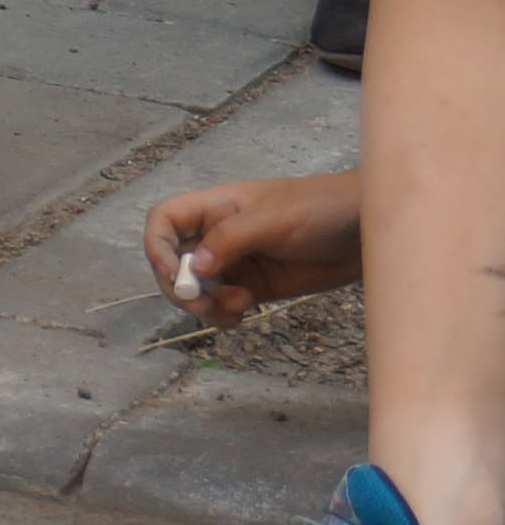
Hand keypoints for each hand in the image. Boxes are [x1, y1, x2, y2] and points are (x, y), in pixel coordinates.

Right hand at [147, 167, 360, 325]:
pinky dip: (222, 316)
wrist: (367, 232)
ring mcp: (236, 263)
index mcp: (215, 208)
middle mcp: (217, 235)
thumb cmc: (321, 210)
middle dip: (181, 287)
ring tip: (237, 307)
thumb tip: (195, 268)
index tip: (173, 272)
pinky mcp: (255, 286)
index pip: (164, 221)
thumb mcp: (275, 219)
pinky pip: (223, 305)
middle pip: (172, 262)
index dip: (156, 246)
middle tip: (203, 304)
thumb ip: (231, 239)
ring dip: (204, 305)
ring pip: (196, 289)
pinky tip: (242, 315)